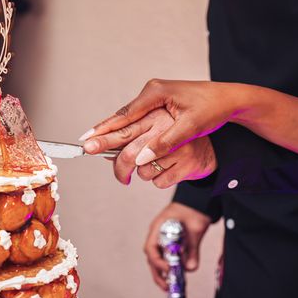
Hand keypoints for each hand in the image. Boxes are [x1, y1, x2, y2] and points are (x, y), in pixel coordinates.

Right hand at [83, 79, 246, 165]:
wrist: (229, 98)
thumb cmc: (212, 109)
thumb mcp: (190, 128)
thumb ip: (165, 143)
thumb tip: (142, 158)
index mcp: (156, 93)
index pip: (125, 115)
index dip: (106, 129)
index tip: (90, 139)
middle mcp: (152, 91)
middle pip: (122, 114)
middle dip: (103, 129)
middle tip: (84, 141)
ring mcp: (155, 95)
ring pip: (128, 115)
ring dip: (113, 129)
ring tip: (93, 139)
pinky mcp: (160, 101)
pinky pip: (137, 115)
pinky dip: (125, 126)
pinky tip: (116, 134)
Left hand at [83, 107, 216, 187]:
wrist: (211, 149)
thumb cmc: (177, 139)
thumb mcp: (157, 129)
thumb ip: (133, 137)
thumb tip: (103, 151)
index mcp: (154, 116)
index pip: (123, 128)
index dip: (103, 137)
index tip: (87, 145)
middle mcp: (164, 128)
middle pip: (129, 153)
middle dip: (119, 168)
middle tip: (121, 176)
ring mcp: (176, 147)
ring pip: (143, 171)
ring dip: (144, 174)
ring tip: (159, 164)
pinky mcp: (185, 164)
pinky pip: (158, 181)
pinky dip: (159, 180)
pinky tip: (169, 169)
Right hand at [144, 202, 211, 290]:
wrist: (198, 202)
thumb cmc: (193, 210)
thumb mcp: (195, 230)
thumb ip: (192, 249)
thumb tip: (190, 268)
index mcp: (158, 229)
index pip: (151, 249)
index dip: (158, 262)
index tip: (168, 269)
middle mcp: (158, 236)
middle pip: (153, 259)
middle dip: (158, 274)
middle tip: (167, 287)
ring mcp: (164, 241)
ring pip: (159, 261)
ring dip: (163, 274)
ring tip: (171, 287)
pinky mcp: (172, 245)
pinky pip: (168, 259)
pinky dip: (173, 270)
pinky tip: (179, 278)